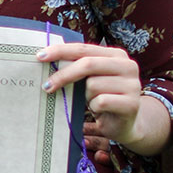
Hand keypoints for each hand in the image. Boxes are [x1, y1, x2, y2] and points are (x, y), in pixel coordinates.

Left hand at [38, 42, 168, 156]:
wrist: (125, 124)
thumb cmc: (102, 97)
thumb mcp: (91, 79)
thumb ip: (77, 66)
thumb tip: (46, 58)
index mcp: (116, 55)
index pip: (83, 48)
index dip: (60, 51)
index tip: (39, 56)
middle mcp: (128, 66)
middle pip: (87, 64)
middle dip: (63, 75)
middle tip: (46, 86)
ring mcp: (132, 85)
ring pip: (92, 85)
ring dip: (85, 96)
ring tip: (91, 101)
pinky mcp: (131, 103)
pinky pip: (100, 102)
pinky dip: (94, 107)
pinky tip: (100, 110)